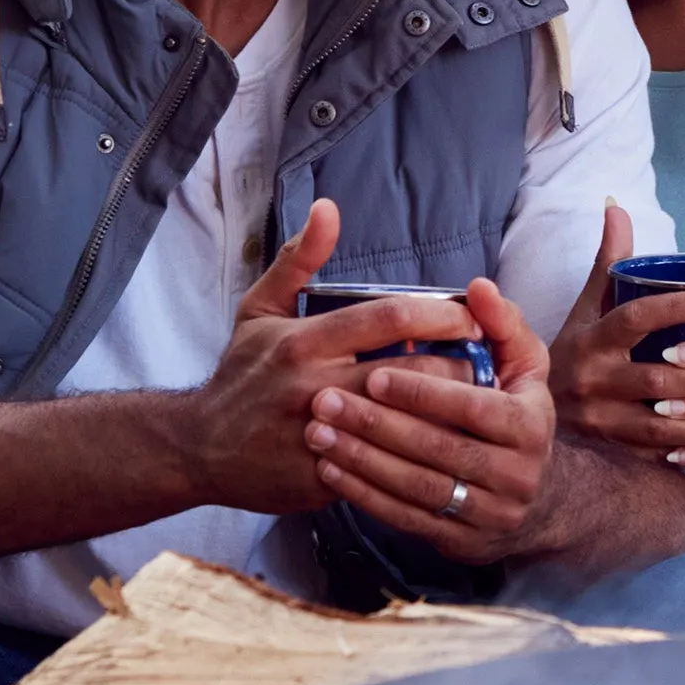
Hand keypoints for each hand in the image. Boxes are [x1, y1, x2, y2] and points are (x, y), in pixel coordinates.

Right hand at [179, 200, 484, 512]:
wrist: (198, 449)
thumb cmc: (241, 375)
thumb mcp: (258, 311)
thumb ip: (298, 260)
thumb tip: (328, 209)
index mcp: (303, 342)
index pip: (389, 317)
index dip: (440, 316)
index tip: (470, 319)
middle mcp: (313, 385)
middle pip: (412, 372)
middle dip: (461, 368)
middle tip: (487, 365)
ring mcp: (322, 433)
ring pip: (410, 422)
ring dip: (451, 412)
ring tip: (480, 403)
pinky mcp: (327, 476)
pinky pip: (390, 463)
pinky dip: (423, 454)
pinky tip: (447, 447)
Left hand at [302, 278, 557, 561]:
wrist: (536, 500)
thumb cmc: (516, 414)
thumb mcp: (524, 366)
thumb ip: (500, 323)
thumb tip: (477, 288)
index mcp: (533, 424)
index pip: (475, 407)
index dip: (425, 392)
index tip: (374, 373)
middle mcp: (519, 474)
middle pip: (440, 448)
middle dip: (379, 425)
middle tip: (326, 400)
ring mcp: (491, 513)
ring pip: (419, 486)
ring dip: (363, 460)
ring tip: (318, 433)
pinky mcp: (464, 542)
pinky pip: (407, 518)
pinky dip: (365, 495)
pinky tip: (330, 471)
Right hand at [549, 202, 684, 453]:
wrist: (535, 410)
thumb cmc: (576, 348)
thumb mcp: (586, 306)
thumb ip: (608, 260)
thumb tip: (615, 204)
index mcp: (590, 340)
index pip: (636, 320)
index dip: (675, 307)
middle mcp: (594, 381)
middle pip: (660, 377)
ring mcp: (605, 421)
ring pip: (668, 418)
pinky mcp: (618, 450)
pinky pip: (668, 448)